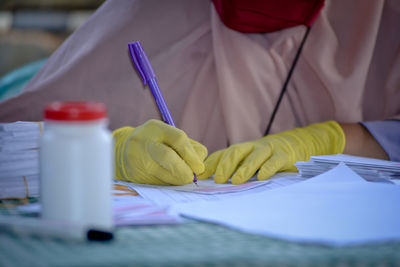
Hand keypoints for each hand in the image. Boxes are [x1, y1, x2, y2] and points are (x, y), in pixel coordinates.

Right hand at [113, 119, 206, 184]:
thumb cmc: (157, 142)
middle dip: (184, 171)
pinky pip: (158, 183)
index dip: (192, 155)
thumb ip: (188, 147)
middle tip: (191, 177)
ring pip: (164, 174)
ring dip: (178, 179)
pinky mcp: (136, 175)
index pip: (179, 139)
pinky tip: (167, 178)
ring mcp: (138, 159)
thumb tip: (199, 167)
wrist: (125, 150)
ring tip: (181, 177)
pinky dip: (168, 183)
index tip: (199, 167)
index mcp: (157, 128)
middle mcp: (145, 142)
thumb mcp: (170, 136)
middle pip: (168, 157)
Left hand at [197, 121, 344, 183]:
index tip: (199, 176)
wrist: (293, 145)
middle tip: (218, 179)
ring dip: (244, 169)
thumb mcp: (246, 161)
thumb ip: (228, 168)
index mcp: (240, 149)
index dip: (210, 164)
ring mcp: (267, 150)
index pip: (222, 154)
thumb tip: (205, 179)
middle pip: (236, 151)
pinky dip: (268, 169)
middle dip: (225, 165)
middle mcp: (251, 147)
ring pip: (254, 156)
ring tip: (236, 181)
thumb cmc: (263, 158)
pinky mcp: (283, 156)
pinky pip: (275, 161)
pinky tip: (262, 177)